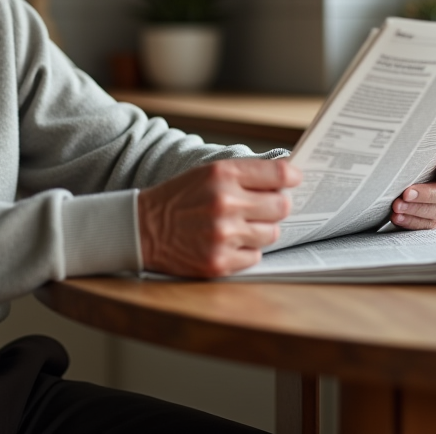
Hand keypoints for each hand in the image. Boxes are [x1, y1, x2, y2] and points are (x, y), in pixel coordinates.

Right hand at [138, 158, 301, 277]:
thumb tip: (289, 178)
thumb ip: (245, 174)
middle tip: (259, 208)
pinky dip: (245, 251)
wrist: (141, 228)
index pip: (279, 174)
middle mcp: (224, 203)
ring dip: (259, 230)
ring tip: (236, 226)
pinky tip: (225, 243)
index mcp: (222, 174)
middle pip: (282, 207)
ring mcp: (222, 235)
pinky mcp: (219, 262)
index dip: (292, 178)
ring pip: (271, 233)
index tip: (294, 180)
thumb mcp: (207, 173)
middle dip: (274, 207)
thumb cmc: (179, 198)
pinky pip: (255, 256)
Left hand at [391, 148, 435, 229]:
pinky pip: (429, 223)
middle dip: (428, 194)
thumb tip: (407, 142)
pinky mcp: (435, 216)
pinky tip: (398, 217)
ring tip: (397, 206)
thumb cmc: (411, 156)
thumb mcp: (417, 147)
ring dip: (417, 209)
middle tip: (407, 193)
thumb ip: (420, 146)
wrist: (400, 173)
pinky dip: (412, 221)